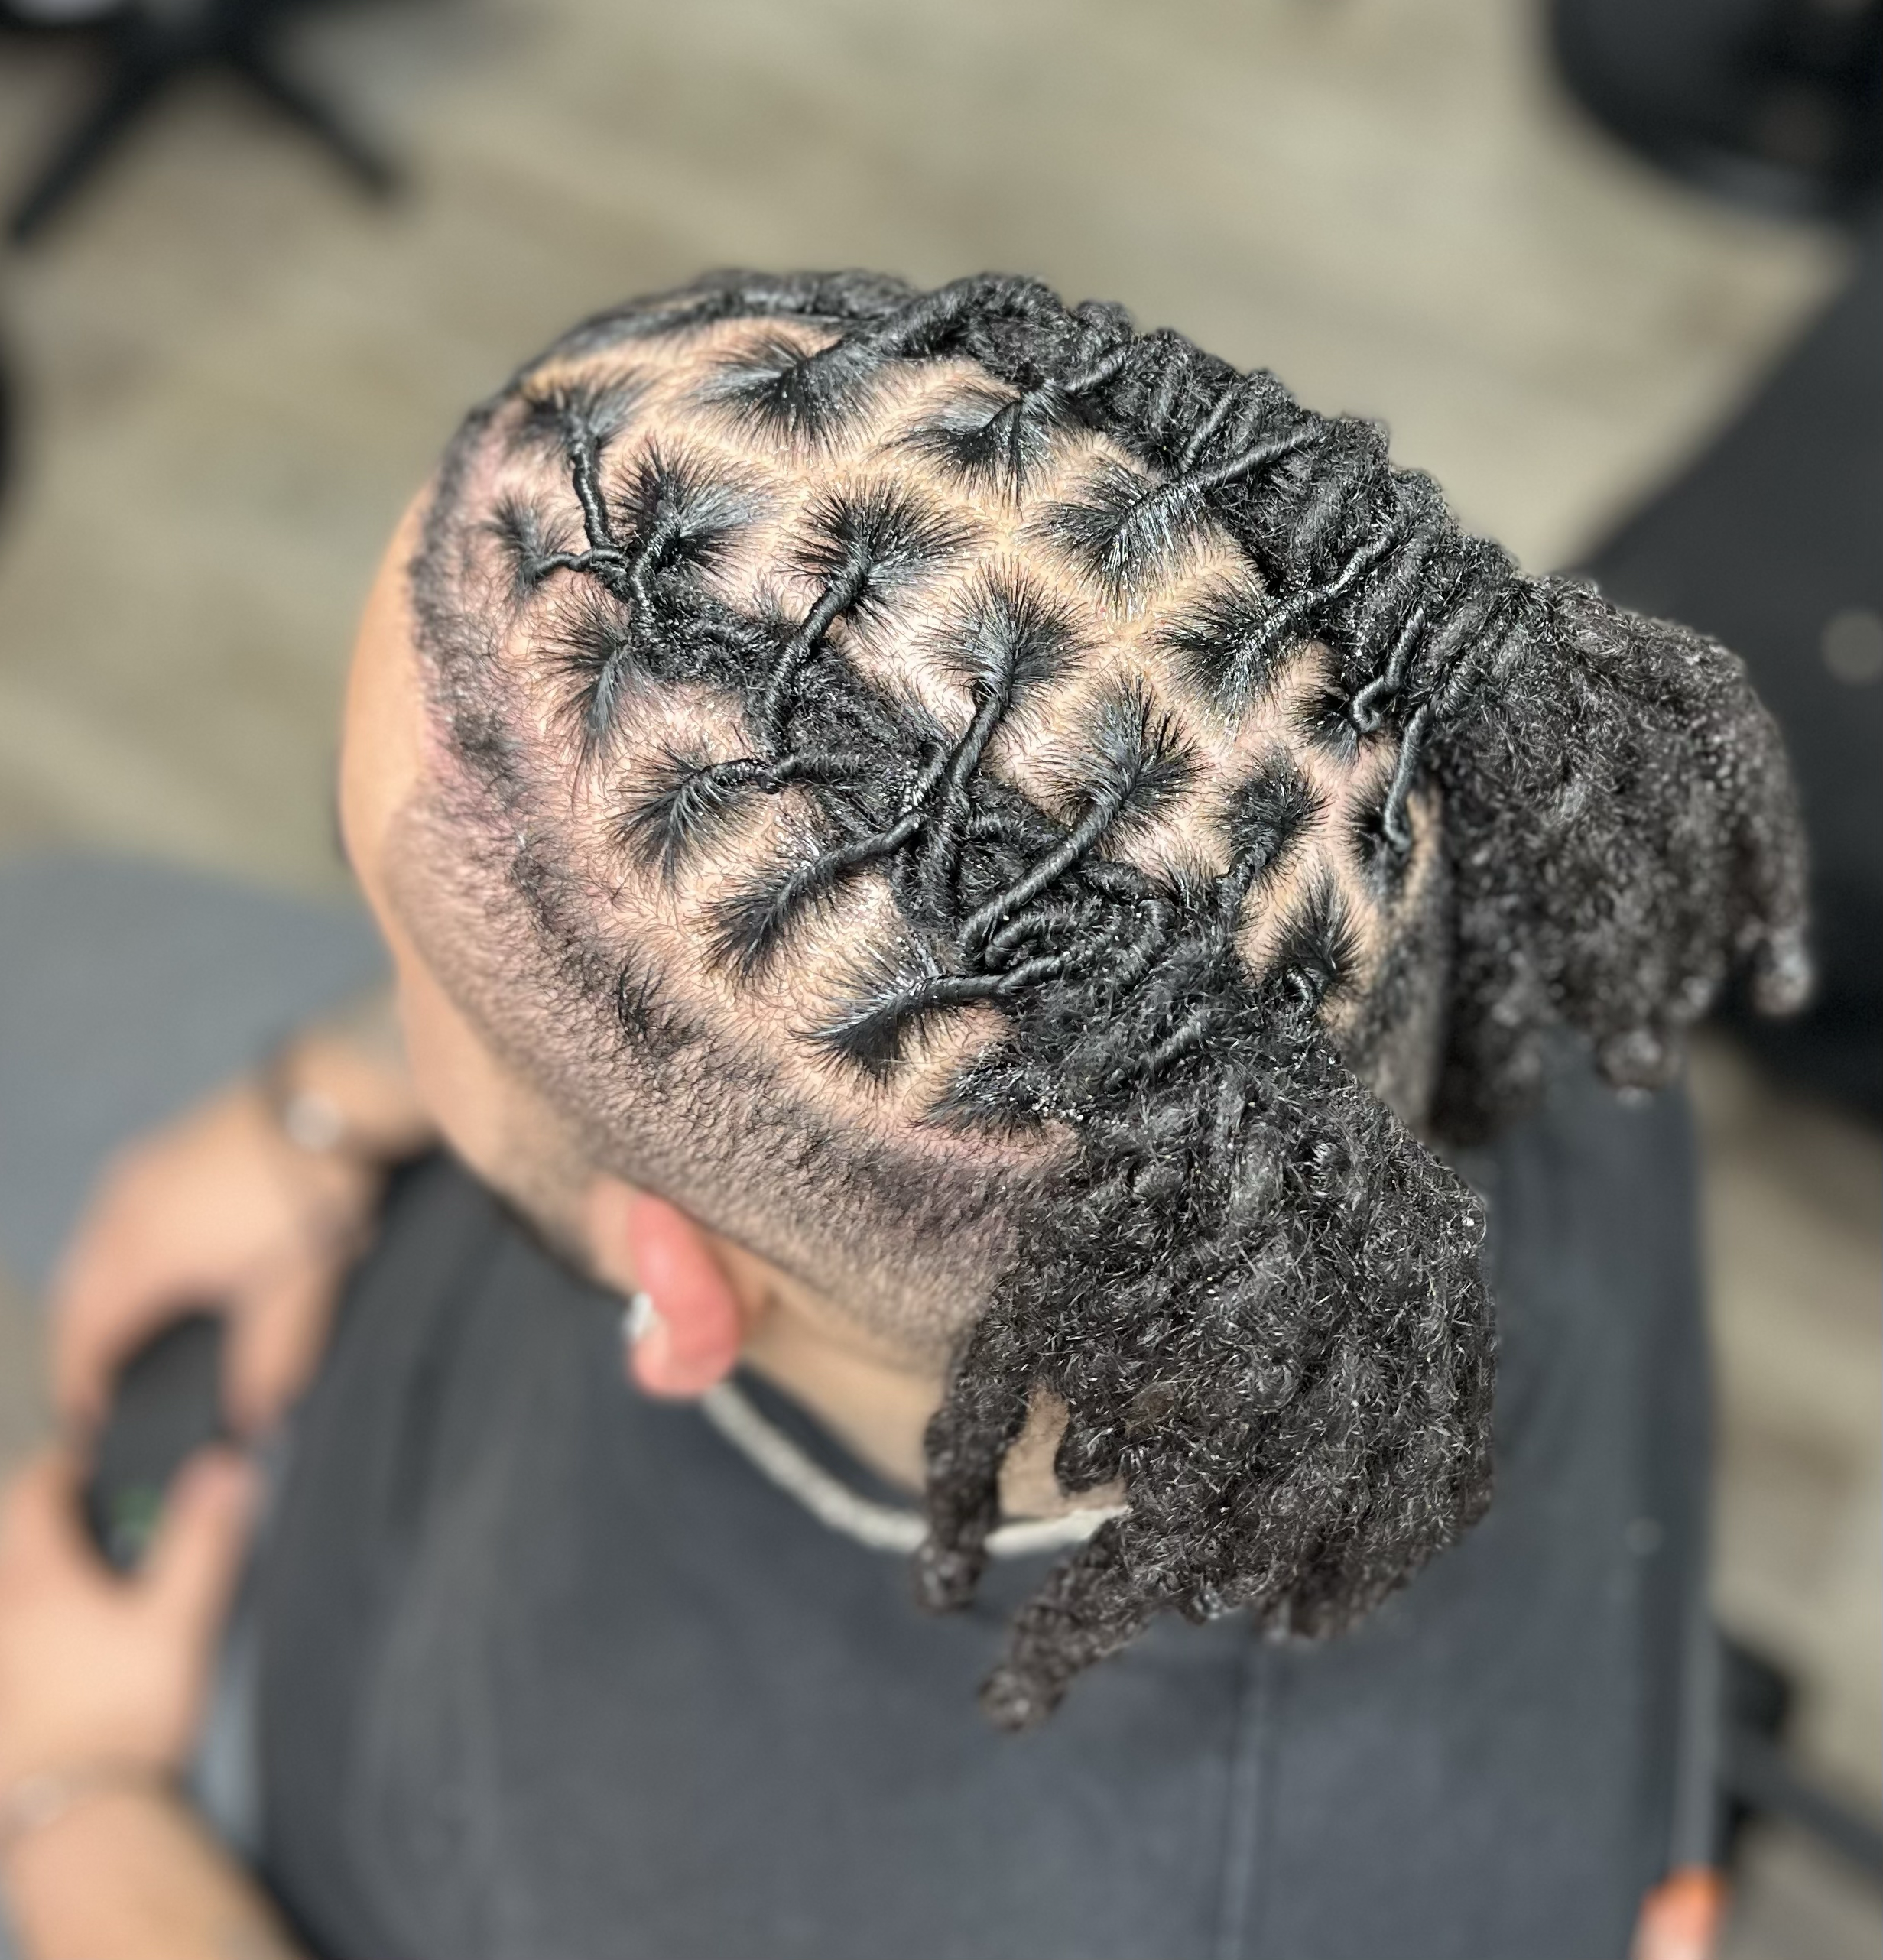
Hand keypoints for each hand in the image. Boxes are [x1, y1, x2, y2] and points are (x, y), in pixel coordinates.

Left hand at [0, 1448, 255, 1792]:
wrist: (77, 1809)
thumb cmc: (123, 1716)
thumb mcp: (180, 1619)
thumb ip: (202, 1540)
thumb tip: (221, 1469)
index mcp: (43, 1582)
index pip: (32, 1495)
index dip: (58, 1468)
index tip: (85, 1463)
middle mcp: (6, 1614)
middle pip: (7, 1541)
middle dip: (38, 1516)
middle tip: (80, 1512)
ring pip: (5, 1596)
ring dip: (29, 1574)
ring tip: (71, 1577)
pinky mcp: (1, 1701)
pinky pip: (8, 1647)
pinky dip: (23, 1629)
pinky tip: (52, 1651)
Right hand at [48, 1079, 381, 1435]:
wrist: (328, 1100)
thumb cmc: (307, 1195)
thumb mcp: (292, 1293)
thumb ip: (267, 1363)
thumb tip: (256, 1416)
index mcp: (138, 1257)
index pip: (85, 1337)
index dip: (81, 1385)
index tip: (88, 1418)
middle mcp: (117, 1214)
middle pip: (74, 1296)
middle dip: (79, 1345)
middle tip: (97, 1382)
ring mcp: (133, 1173)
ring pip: (87, 1252)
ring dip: (92, 1297)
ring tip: (120, 1331)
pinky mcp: (158, 1148)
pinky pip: (109, 1218)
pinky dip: (111, 1255)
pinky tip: (146, 1266)